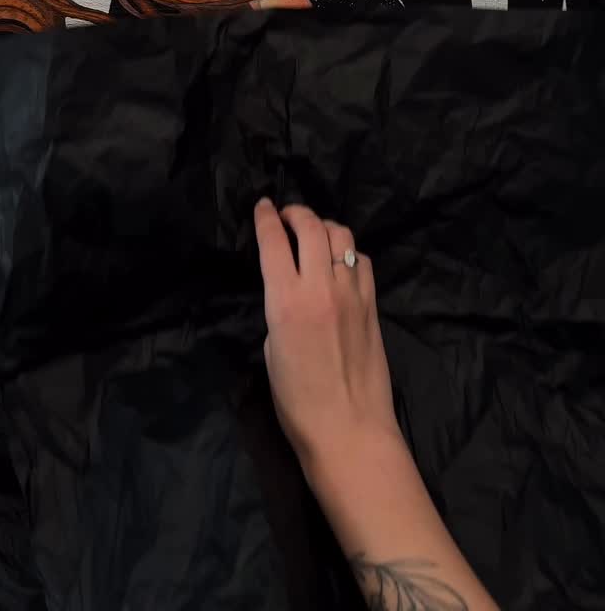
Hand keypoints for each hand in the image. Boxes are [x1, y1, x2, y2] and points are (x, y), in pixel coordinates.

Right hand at [254, 199, 398, 477]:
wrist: (349, 430)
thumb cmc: (297, 403)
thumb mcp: (271, 351)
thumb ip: (279, 312)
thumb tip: (291, 294)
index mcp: (286, 301)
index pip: (274, 241)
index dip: (265, 217)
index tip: (262, 205)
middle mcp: (321, 287)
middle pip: (311, 226)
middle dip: (296, 213)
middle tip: (286, 215)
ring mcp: (353, 293)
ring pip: (342, 236)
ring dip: (324, 227)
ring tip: (314, 233)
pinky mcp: (373, 304)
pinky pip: (362, 261)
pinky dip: (348, 253)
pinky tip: (341, 263)